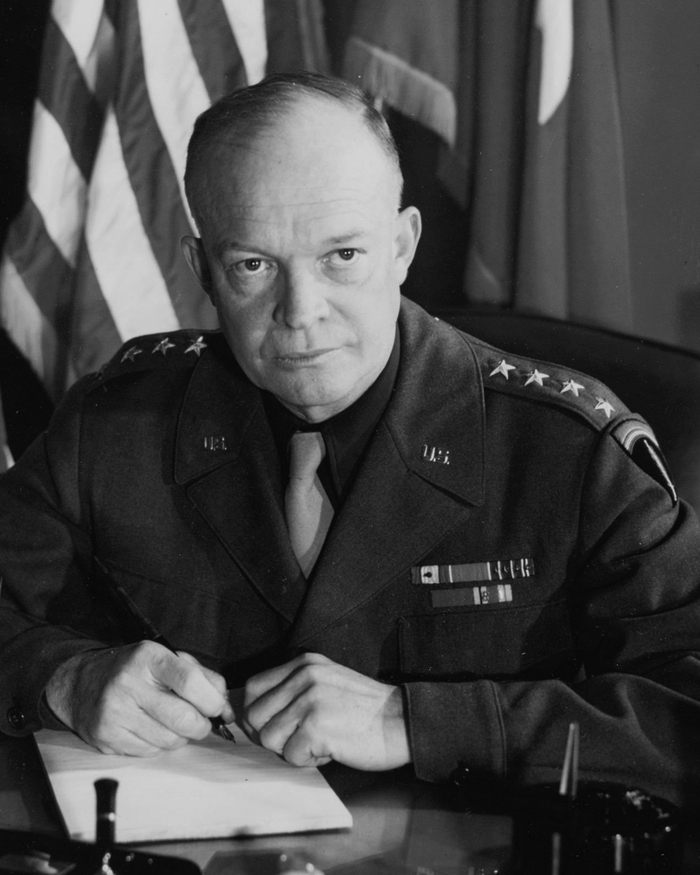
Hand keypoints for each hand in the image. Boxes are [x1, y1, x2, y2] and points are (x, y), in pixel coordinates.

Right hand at [44, 642, 233, 755]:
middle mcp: (129, 684)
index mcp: (149, 658)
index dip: (212, 700)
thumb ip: (202, 676)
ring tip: (174, 724)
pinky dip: (160, 745)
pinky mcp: (106, 738)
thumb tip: (225, 707)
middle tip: (201, 722)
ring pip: (169, 740)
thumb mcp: (167, 659)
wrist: (80, 683)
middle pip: (183, 718)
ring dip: (182, 737)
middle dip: (202, 725)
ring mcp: (115, 713)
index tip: (218, 708)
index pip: (190, 682)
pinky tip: (153, 730)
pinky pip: (150, 753)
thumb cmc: (135, 670)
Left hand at [243, 653, 410, 769]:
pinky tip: (330, 749)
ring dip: (292, 749)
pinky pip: (290, 756)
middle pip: (255, 716)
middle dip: (273, 735)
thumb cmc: (365, 710)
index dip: (256, 714)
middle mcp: (304, 676)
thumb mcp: (326, 681)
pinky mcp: (316, 726)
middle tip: (301, 737)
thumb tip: (255, 714)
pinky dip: (308, 761)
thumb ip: (293, 689)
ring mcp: (309, 700)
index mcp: (304, 664)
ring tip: (319, 741)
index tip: (272, 727)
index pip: (253, 688)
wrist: (402, 721)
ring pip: (269, 738)